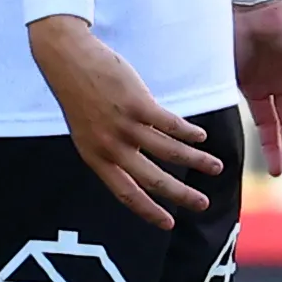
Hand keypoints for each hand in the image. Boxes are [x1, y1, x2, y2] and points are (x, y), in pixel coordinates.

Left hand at [29, 14, 221, 229]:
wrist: (65, 57)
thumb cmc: (77, 93)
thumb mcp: (86, 130)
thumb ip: (109, 149)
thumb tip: (140, 162)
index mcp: (94, 156)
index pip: (124, 193)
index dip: (148, 211)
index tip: (169, 224)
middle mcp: (110, 146)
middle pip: (153, 179)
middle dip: (181, 194)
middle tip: (203, 204)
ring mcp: (124, 125)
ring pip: (170, 151)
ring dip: (197, 160)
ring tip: (216, 166)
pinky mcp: (137, 104)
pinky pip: (171, 124)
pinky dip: (189, 133)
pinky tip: (201, 136)